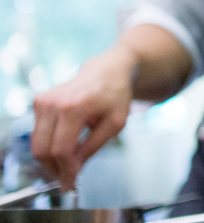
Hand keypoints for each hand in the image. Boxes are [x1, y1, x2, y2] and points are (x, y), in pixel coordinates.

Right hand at [31, 51, 135, 189]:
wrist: (106, 71)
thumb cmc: (115, 95)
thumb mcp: (115, 123)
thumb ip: (94, 146)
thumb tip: (75, 168)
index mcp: (74, 107)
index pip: (62, 149)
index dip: (66, 170)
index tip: (71, 183)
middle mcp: (53, 103)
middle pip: (43, 149)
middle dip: (55, 169)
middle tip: (68, 179)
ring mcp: (43, 102)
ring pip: (37, 144)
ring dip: (51, 160)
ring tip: (70, 164)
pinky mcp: (38, 102)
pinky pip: (39, 134)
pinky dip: (50, 146)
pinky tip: (67, 147)